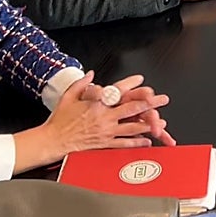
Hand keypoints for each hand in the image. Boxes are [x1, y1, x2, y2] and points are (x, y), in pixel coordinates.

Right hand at [13, 72, 168, 169]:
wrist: (53, 140)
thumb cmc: (60, 119)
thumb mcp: (69, 96)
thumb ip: (82, 83)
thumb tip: (91, 73)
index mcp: (97, 103)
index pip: (117, 90)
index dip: (131, 84)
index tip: (141, 80)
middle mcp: (104, 117)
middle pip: (131, 108)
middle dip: (149, 104)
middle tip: (162, 99)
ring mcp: (106, 131)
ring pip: (132, 127)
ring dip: (147, 124)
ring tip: (160, 122)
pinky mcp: (104, 143)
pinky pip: (124, 143)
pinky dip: (136, 142)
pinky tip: (146, 140)